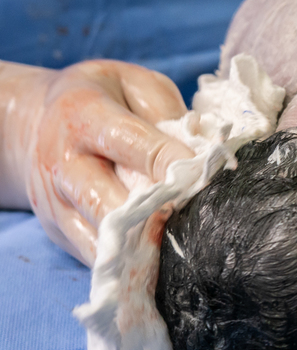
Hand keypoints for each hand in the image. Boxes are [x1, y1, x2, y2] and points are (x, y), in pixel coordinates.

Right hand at [19, 60, 192, 264]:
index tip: (204, 178)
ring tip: (183, 248)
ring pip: (102, 242)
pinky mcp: (60, 232)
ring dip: (146, 250)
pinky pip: (98, 258)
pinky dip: (132, 263)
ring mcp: (56, 204)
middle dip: (157, 217)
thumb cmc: (106, 100)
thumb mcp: (136, 85)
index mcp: (84, 115)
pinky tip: (162, 260)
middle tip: (198, 223)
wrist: (39, 121)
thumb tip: (200, 154)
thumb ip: (167, 114)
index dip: (171, 164)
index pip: (130, 143)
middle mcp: (63, 164)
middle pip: (109, 205)